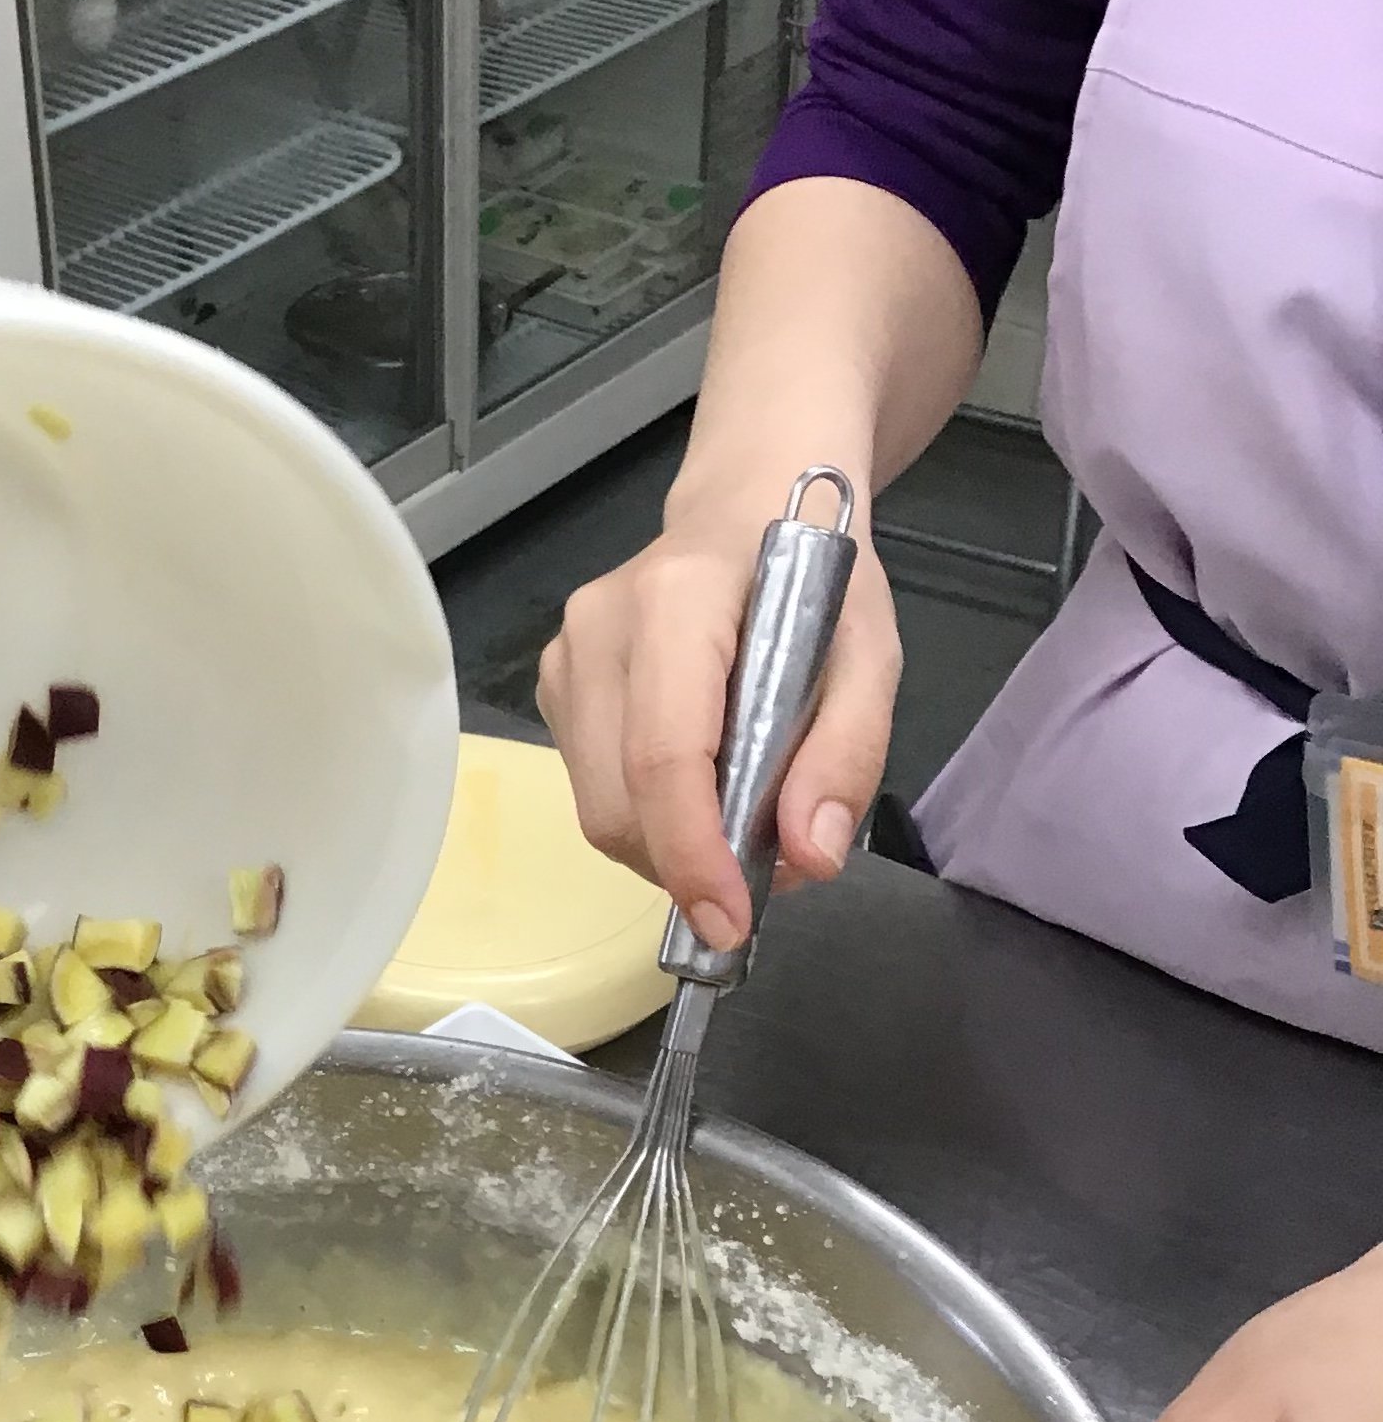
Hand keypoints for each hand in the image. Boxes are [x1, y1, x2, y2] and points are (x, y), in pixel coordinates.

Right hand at [537, 513, 900, 949]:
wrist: (748, 501)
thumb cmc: (815, 570)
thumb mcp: (869, 652)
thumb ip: (846, 752)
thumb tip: (808, 858)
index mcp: (676, 601)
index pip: (664, 756)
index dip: (693, 855)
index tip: (731, 920)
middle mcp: (597, 628)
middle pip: (619, 802)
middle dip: (686, 864)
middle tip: (761, 872)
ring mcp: (563, 657)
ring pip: (598, 808)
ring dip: (667, 847)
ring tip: (737, 822)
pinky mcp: (553, 684)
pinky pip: (593, 788)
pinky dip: (647, 817)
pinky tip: (697, 784)